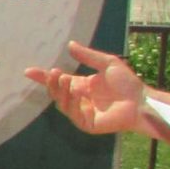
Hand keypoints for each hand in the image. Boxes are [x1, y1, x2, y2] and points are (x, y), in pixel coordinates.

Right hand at [23, 42, 147, 136]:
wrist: (140, 101)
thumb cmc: (127, 83)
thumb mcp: (107, 63)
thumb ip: (88, 56)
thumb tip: (70, 44)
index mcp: (82, 86)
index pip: (58, 81)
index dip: (43, 77)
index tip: (29, 71)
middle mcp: (79, 99)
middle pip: (56, 92)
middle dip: (52, 83)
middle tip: (54, 72)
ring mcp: (82, 113)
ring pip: (62, 103)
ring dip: (61, 91)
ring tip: (65, 78)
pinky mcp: (87, 124)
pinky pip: (73, 114)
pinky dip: (72, 103)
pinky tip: (77, 93)